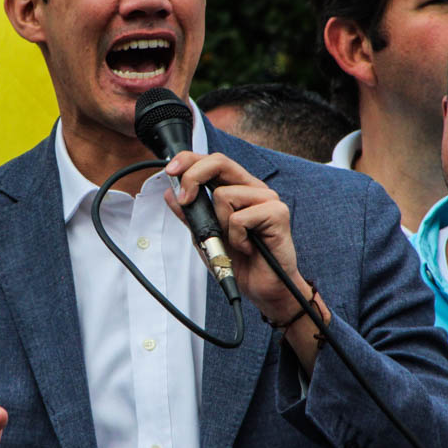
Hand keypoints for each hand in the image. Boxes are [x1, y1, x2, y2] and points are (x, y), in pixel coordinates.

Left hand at [164, 152, 329, 367]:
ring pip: (224, 195)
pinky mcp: (277, 212)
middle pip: (219, 162)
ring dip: (221, 224)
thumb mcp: (205, 236)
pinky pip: (240, 218)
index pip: (213, 161)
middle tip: (185, 198)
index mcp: (237, 189)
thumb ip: (190, 215)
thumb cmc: (240, 262)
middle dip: (194, 176)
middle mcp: (253, 188)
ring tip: (235, 240)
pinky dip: (236, 237)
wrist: (262, 288)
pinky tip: (247, 247)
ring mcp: (267, 198)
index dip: (190, 160)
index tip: (171, 171)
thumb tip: (170, 195)